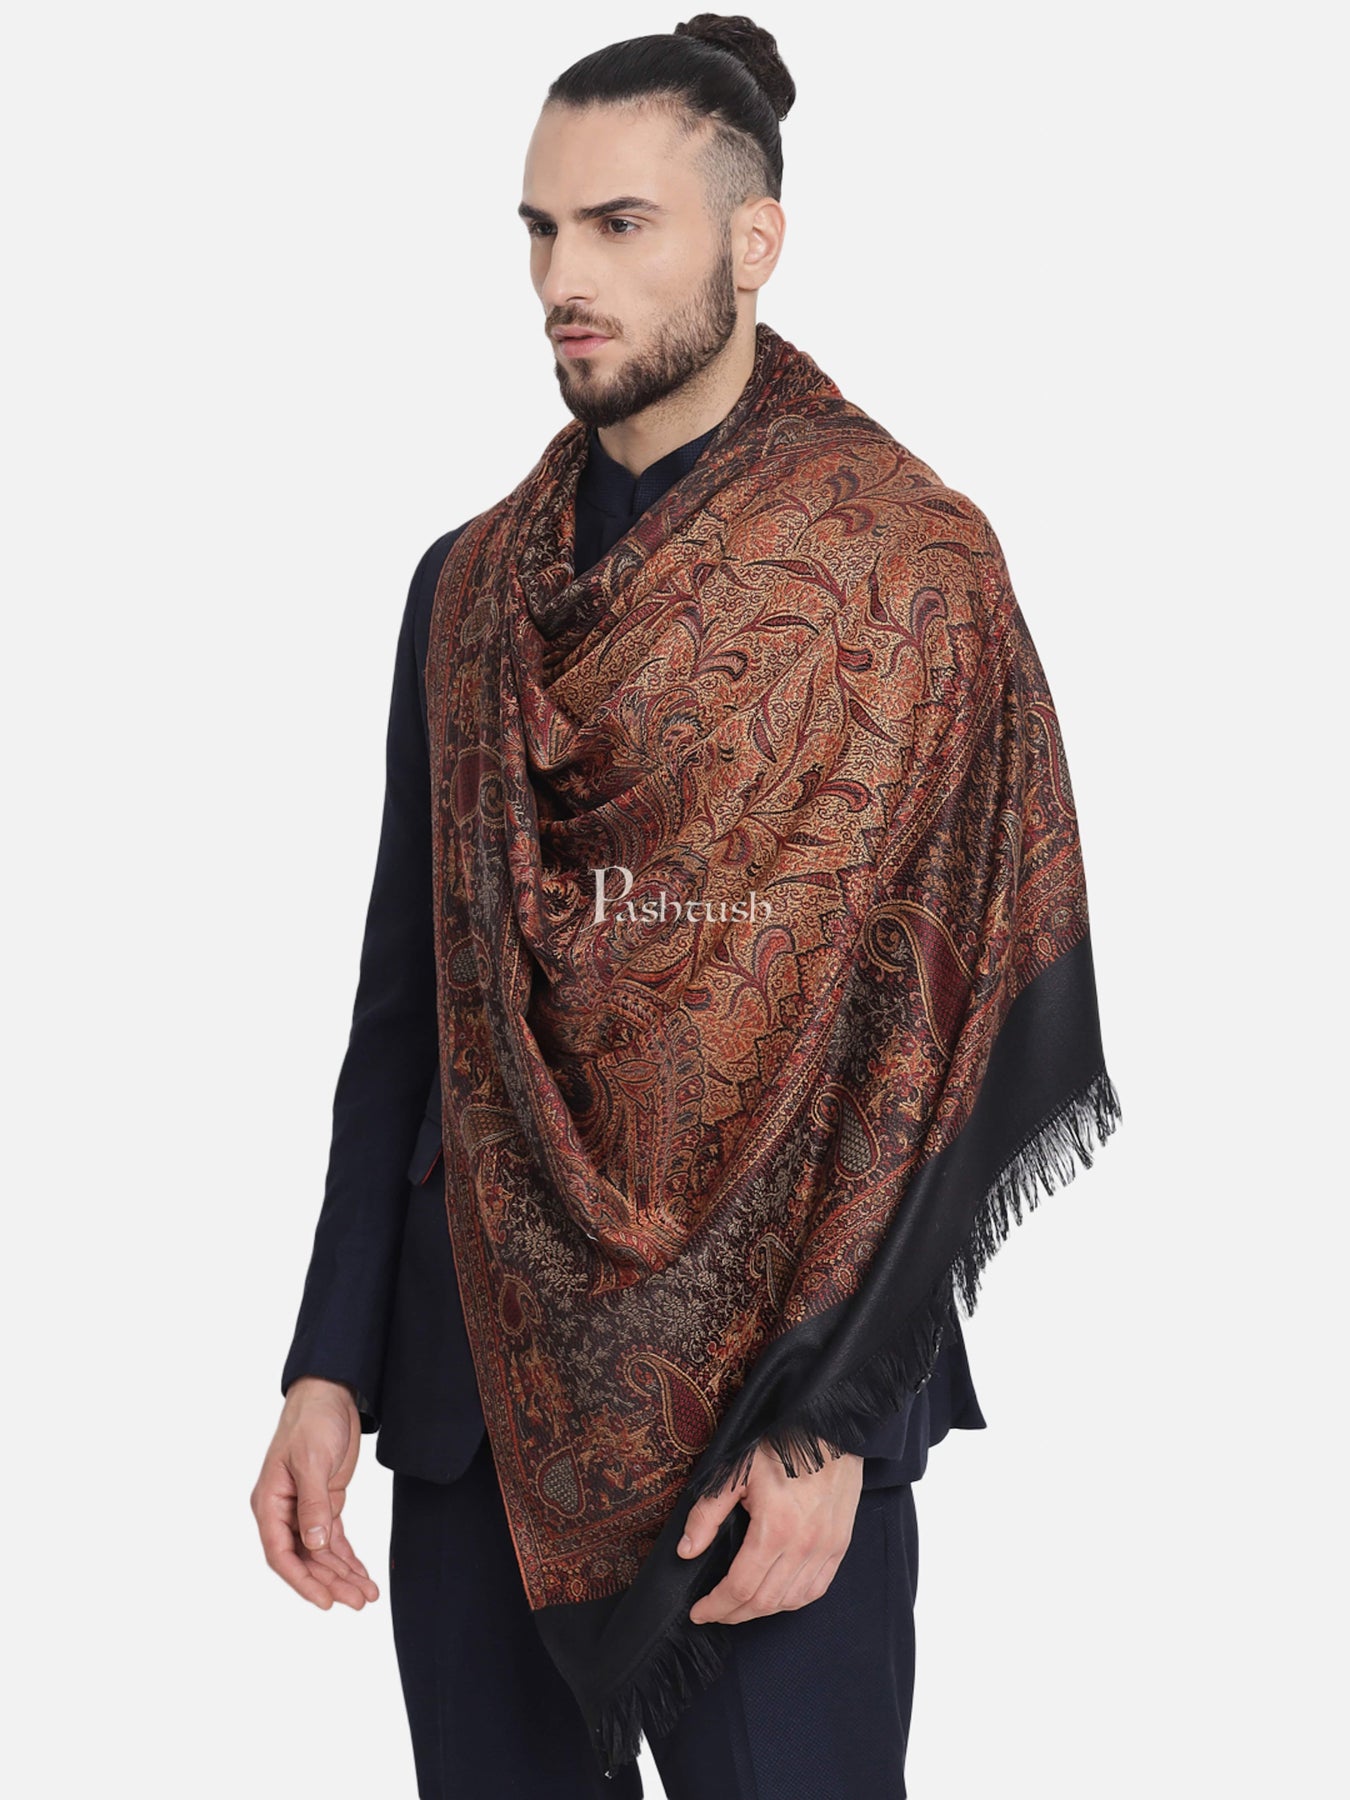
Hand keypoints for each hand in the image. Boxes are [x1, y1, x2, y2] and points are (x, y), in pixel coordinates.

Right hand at [250, 1377, 379, 1610]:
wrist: (330, 1393)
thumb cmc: (312, 1421)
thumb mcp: (312, 1460)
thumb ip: (313, 1503)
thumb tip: (314, 1544)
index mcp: (270, 1502)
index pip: (281, 1553)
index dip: (302, 1581)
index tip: (325, 1602)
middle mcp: (283, 1511)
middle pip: (305, 1559)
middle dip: (331, 1582)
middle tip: (359, 1601)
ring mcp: (304, 1509)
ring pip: (321, 1553)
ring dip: (342, 1574)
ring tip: (367, 1595)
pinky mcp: (325, 1502)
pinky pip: (333, 1539)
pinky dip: (348, 1557)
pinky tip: (362, 1574)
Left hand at [677, 1440, 863, 1624]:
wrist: (830, 1427)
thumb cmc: (782, 1443)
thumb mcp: (735, 1471)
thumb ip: (708, 1513)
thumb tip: (687, 1550)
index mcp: (776, 1528)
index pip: (741, 1587)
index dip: (716, 1606)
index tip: (699, 1612)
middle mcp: (804, 1545)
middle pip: (765, 1602)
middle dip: (734, 1614)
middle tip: (714, 1612)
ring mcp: (827, 1548)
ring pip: (792, 1601)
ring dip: (762, 1611)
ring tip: (740, 1606)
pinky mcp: (840, 1545)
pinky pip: (817, 1589)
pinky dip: (793, 1601)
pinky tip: (776, 1597)